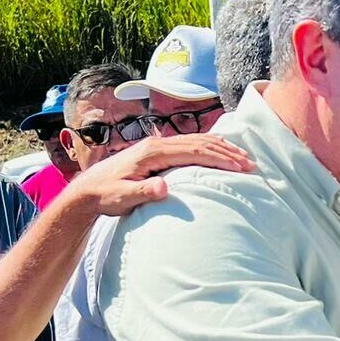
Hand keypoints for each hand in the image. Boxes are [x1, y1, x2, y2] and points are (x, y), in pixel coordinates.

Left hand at [69, 135, 253, 217]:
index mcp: (152, 153)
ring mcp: (156, 146)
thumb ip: (143, 193)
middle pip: (199, 143)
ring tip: (243, 157)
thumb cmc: (105, 196)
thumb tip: (165, 188)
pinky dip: (208, 148)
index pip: (193, 152)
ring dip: (221, 149)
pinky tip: (220, 152)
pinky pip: (188, 146)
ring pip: (196, 142)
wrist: (87, 191)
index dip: (219, 158)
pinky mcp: (157, 152)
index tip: (240, 167)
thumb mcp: (122, 198)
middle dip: (227, 152)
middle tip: (251, 163)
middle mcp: (156, 144)